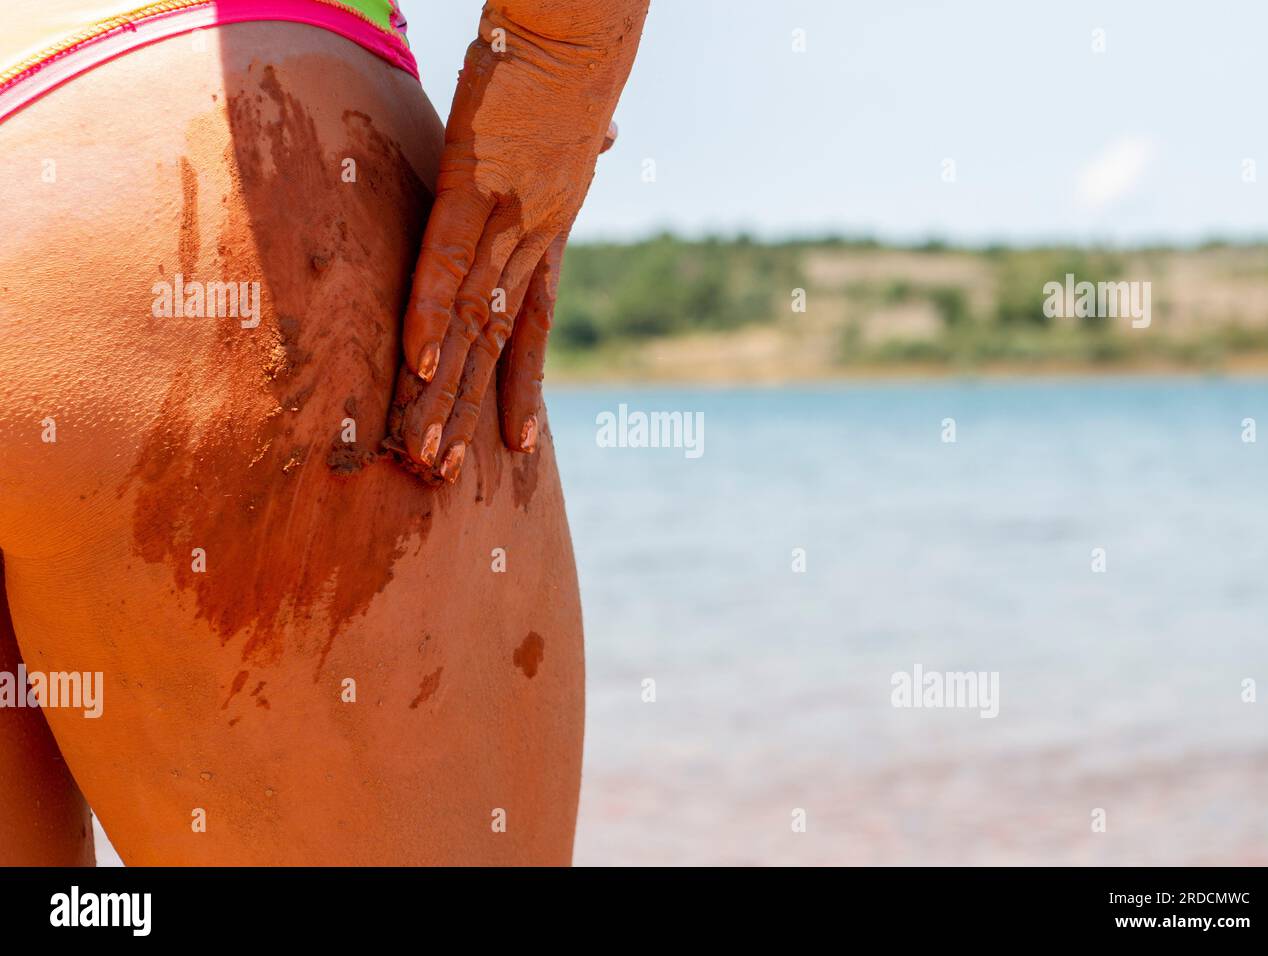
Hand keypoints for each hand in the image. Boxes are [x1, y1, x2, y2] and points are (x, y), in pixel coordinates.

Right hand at [392, 2, 646, 482]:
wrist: (581, 31)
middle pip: (496, 342)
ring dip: (442, 387)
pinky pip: (443, 261)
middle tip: (442, 474)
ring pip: (468, 318)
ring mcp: (504, 216)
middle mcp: (532, 240)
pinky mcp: (472, 183)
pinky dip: (427, 313)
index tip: (521, 448)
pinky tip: (413, 363)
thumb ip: (582, 145)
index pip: (533, 328)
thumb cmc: (572, 72)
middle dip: (468, 410)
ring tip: (424, 449)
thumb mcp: (577, 121)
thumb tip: (607, 135)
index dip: (524, 389)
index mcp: (551, 235)